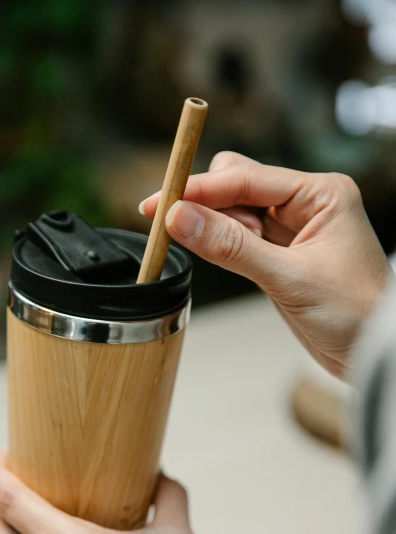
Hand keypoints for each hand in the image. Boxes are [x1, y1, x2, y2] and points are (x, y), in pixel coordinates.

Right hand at [140, 152, 392, 378]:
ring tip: (204, 247)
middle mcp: (306, 204)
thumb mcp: (289, 278)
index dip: (199, 189)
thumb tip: (181, 219)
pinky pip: (239, 237)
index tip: (159, 202)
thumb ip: (231, 247)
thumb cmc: (356, 313)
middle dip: (204, 203)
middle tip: (170, 225)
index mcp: (321, 193)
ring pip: (234, 211)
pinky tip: (212, 251)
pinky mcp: (280, 254)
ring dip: (212, 225)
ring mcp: (292, 228)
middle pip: (236, 184)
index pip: (247, 178)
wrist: (374, 355)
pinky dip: (221, 243)